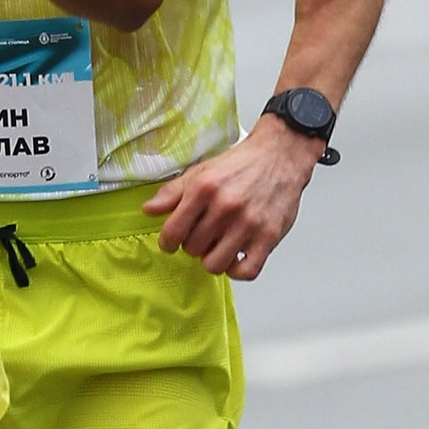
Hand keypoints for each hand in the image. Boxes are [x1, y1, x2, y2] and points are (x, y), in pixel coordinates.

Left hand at [144, 116, 323, 280]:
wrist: (279, 156)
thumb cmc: (241, 165)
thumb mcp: (201, 171)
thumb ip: (173, 192)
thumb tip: (149, 210)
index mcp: (204, 189)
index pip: (173, 232)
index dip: (167, 242)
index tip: (170, 243)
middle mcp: (225, 207)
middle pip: (192, 249)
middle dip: (193, 245)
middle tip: (202, 235)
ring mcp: (248, 224)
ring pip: (215, 264)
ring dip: (212, 259)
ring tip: (217, 246)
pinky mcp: (268, 237)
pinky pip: (246, 271)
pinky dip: (236, 270)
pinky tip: (235, 256)